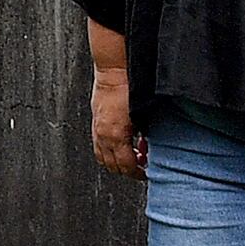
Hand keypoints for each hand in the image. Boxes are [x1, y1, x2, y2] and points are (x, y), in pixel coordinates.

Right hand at [90, 59, 141, 177]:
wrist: (114, 72)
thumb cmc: (129, 89)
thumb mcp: (143, 116)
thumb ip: (145, 136)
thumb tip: (149, 147)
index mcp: (117, 135)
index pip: (126, 166)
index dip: (137, 173)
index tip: (146, 172)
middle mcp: (103, 136)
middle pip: (113, 166)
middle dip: (127, 170)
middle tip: (140, 167)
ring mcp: (97, 131)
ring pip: (103, 159)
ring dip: (115, 162)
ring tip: (129, 158)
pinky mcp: (94, 124)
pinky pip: (98, 147)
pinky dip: (108, 152)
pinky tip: (119, 145)